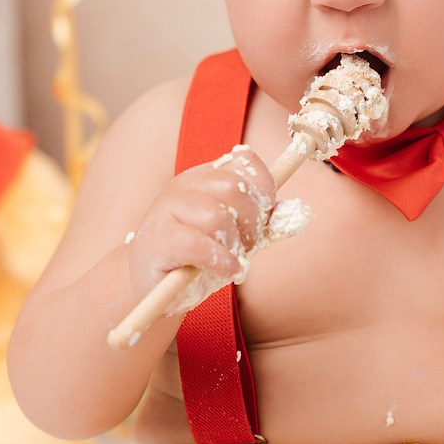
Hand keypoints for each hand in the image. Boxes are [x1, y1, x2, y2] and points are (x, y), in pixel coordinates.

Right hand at [126, 147, 275, 300]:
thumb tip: (292, 212)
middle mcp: (184, 185)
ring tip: (233, 261)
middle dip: (253, 221)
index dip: (264, 186)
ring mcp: (167, 210)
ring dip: (235, 244)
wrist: (150, 282)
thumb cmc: (195, 257)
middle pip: (234, 187)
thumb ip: (259, 222)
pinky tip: (227, 270)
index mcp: (204, 176)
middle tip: (251, 245)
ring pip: (216, 215)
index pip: (243, 161)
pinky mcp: (158, 239)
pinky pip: (198, 244)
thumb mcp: (231, 235)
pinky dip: (220, 260)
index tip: (267, 213)